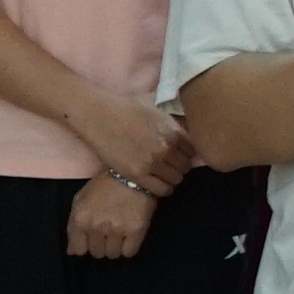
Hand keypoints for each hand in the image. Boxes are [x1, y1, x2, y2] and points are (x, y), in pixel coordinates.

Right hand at [63, 93, 194, 196]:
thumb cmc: (127, 106)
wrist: (99, 115)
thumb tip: (188, 110)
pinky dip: (163, 188)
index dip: (187, 153)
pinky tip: (159, 183)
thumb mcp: (157, 103)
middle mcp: (166, 148)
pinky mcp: (136, 174)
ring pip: (176, 179)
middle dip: (180, 166)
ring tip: (164, 174)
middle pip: (186, 167)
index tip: (181, 154)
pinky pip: (161, 190)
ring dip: (172, 177)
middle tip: (171, 165)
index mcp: (174, 131)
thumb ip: (175, 112)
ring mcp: (152, 162)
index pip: (193, 151)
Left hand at [63, 172, 155, 260]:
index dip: (84, 246)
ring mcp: (117, 229)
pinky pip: (129, 252)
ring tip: (120, 233)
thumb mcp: (81, 200)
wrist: (131, 173)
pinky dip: (128, 248)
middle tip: (108, 232)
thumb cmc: (104, 185)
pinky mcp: (136, 230)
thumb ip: (74, 225)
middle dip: (101, 244)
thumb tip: (72, 251)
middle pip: (96, 253)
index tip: (91, 240)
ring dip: (115, 246)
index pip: (77, 250)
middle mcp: (96, 227)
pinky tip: (129, 236)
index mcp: (80, 219)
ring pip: (112, 254)